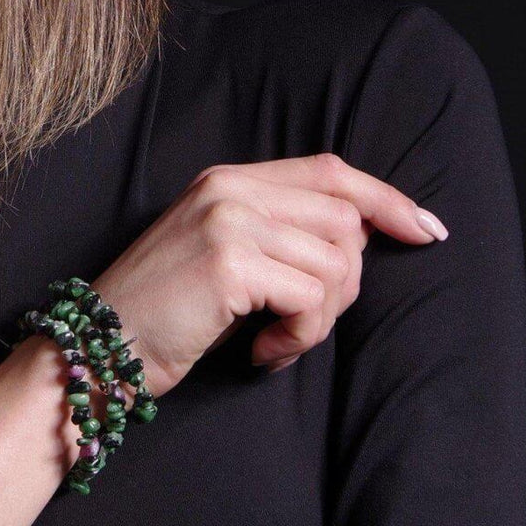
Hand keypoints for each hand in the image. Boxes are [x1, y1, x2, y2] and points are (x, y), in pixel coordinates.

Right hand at [91, 152, 447, 394]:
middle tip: (303, 323)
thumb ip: (276, 233)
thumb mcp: (220, 255)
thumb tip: (357, 241)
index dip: (386, 198)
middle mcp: (229, 188)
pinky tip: (262, 354)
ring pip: (336, 263)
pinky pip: (310, 298)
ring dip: (320, 319)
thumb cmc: (161, 315)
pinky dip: (299, 338)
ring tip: (276, 342)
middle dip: (346, 283)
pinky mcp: (229, 262)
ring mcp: (228, 220)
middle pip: (345, 221)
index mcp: (228, 179)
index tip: (427, 230)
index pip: (330, 171)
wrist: (97, 350)